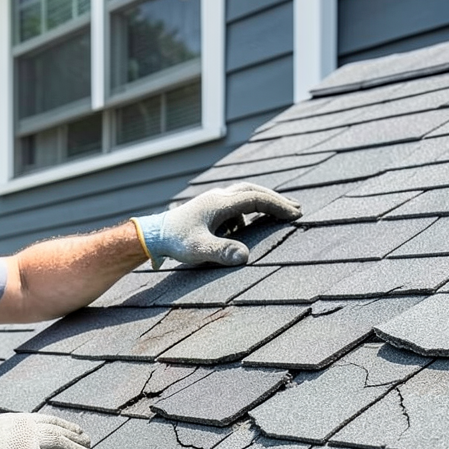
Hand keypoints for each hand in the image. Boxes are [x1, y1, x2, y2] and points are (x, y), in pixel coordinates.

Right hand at [0, 413, 90, 448]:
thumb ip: (7, 434)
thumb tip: (10, 442)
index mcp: (19, 419)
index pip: (49, 420)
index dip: (64, 425)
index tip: (74, 428)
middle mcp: (28, 428)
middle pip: (59, 430)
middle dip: (75, 435)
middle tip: (87, 440)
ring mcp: (30, 443)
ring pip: (61, 444)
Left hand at [131, 182, 301, 268]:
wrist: (153, 235)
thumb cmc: (175, 241)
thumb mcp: (199, 249)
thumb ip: (222, 252)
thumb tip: (245, 257)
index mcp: (221, 203)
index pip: (257, 199)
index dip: (278, 206)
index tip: (295, 214)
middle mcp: (218, 197)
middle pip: (254, 191)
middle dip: (275, 199)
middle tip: (295, 208)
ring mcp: (212, 201)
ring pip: (244, 195)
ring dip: (262, 202)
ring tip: (277, 213)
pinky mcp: (207, 208)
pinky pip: (234, 204)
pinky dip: (247, 210)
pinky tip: (247, 225)